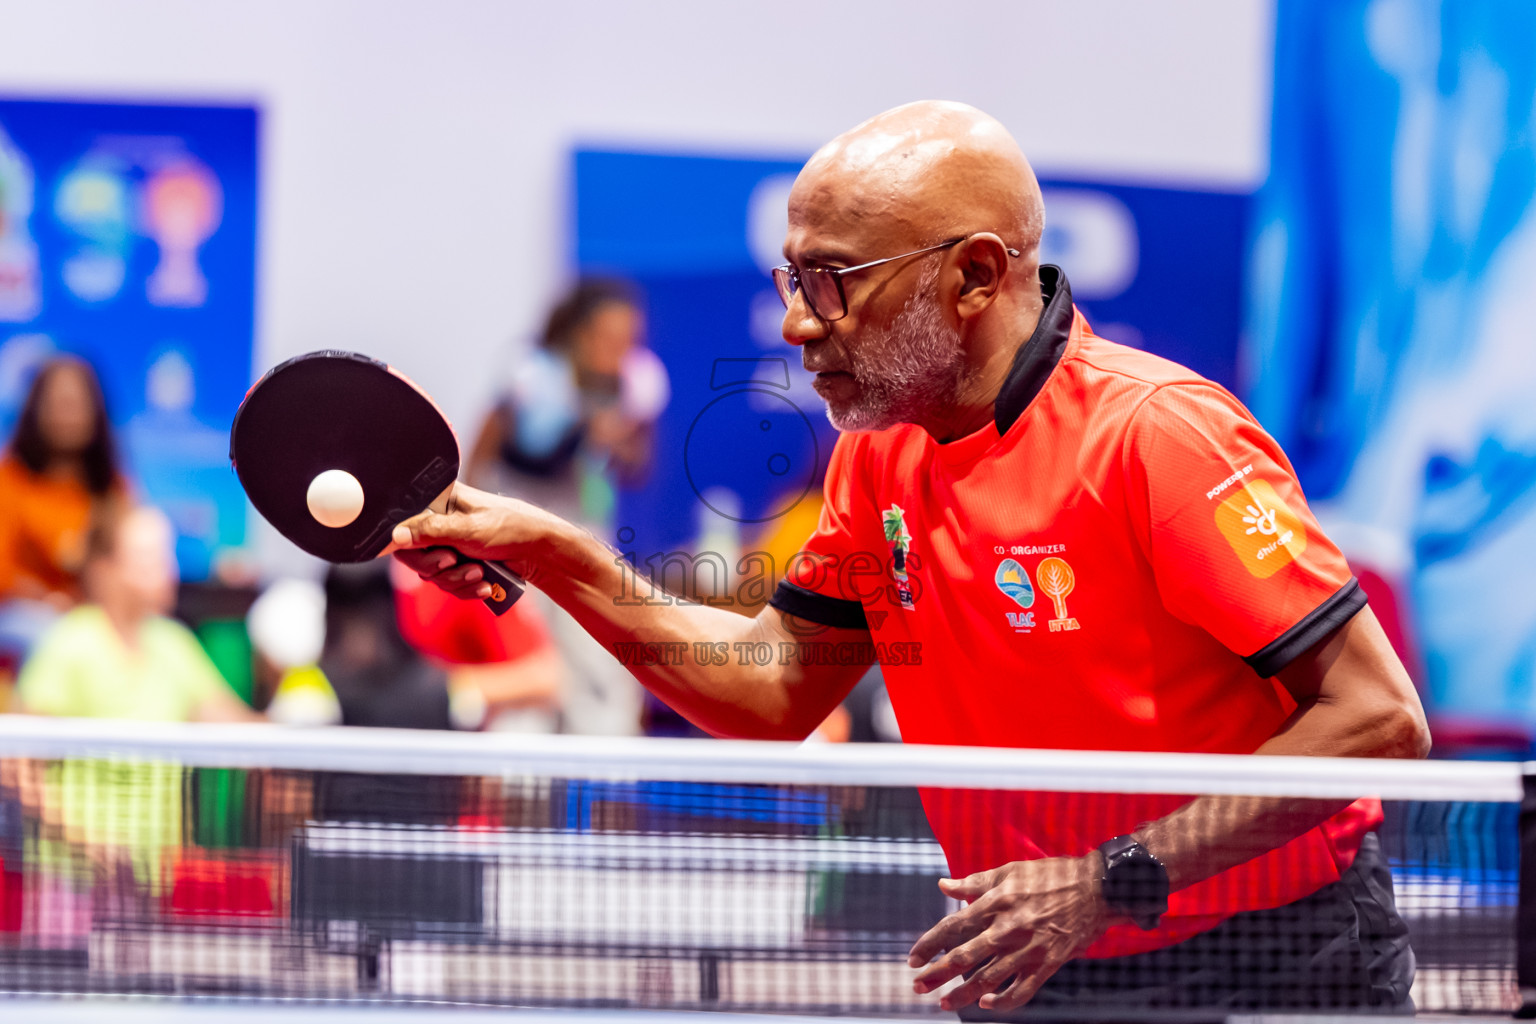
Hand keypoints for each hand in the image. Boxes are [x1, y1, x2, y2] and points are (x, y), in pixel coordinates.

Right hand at [390, 482, 565, 597]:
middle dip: (437, 567)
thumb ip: (430, 530)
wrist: (541, 552)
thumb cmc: (511, 528)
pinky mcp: (460, 566)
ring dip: (455, 580)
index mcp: (438, 501)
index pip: (402, 524)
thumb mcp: (468, 528)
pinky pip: (449, 586)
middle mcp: (439, 522)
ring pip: (432, 576)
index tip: (433, 552)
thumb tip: (395, 536)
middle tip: (455, 562)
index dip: (409, 545)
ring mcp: (449, 546)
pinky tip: (484, 585)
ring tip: (479, 573)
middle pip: (412, 557)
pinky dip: (465, 589)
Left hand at [908, 855, 1116, 1012]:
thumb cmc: (1050, 875)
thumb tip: (944, 885)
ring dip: (963, 994)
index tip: (914, 957)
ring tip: (943, 1002)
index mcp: (995, 903)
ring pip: (988, 978)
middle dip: (937, 974)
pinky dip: (1003, 1001)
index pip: (952, 927)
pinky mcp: (1047, 963)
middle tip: (918, 986)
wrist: (1095, 888)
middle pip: (964, 957)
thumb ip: (974, 882)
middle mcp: (1007, 929)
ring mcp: (1028, 949)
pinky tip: (987, 1003)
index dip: (929, 944)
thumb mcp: (1009, 871)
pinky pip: (1022, 990)